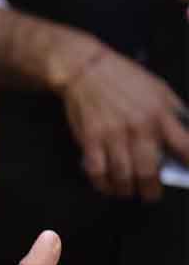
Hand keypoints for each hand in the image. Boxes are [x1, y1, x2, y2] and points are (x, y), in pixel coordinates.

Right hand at [61, 46, 188, 200]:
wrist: (86, 68)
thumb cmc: (123, 77)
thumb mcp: (159, 89)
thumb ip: (173, 114)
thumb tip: (185, 135)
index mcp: (160, 115)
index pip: (185, 148)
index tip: (188, 176)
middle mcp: (138, 128)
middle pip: (149, 172)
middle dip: (151, 191)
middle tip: (150, 195)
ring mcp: (112, 135)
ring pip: (122, 176)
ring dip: (126, 190)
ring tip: (127, 191)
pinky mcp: (90, 138)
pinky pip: (97, 171)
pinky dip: (102, 184)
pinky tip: (106, 186)